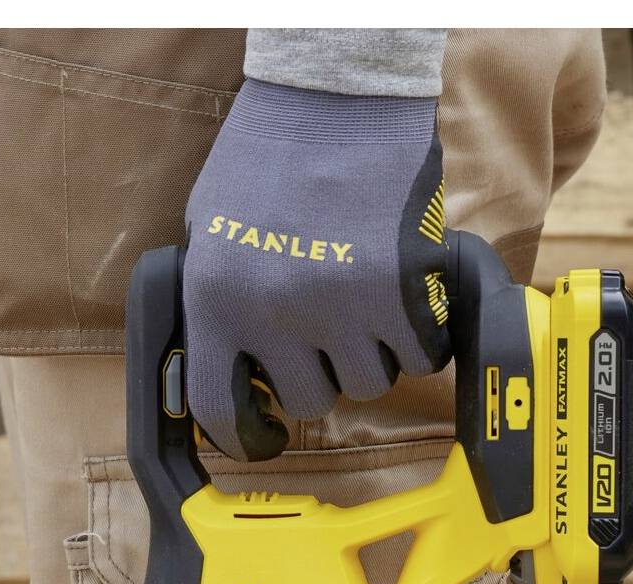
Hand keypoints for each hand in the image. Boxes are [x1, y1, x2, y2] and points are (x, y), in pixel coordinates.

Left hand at [182, 80, 450, 460]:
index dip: (245, 435)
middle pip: (309, 399)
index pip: (219, 409)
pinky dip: (422, 339)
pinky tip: (410, 304)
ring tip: (370, 306)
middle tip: (330, 336)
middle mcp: (273, 314)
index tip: (262, 439)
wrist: (335, 94)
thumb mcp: (209, 229)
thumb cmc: (269, 152)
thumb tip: (234, 362)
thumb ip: (219, 300)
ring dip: (374, 355)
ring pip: (369, 383)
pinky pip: (421, 355)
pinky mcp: (399, 292)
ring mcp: (340, 307)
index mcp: (215, 300)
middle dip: (322, 373)